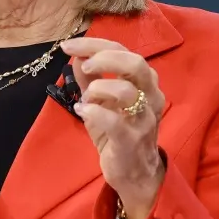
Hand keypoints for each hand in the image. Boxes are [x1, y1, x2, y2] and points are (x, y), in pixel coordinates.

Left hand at [60, 36, 165, 218]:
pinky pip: (115, 122)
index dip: (94, 44)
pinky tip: (82, 112)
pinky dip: (94, 112)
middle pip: (135, 63)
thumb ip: (90, 79)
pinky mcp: (132, 141)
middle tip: (84, 66)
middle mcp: (151, 97)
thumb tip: (77, 56)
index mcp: (144, 82)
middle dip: (104, 58)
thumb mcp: (101, 103)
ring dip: (98, 89)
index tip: (68, 45)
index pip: (124, 51)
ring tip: (85, 98)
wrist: (134, 174)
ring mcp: (144, 120)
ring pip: (127, 91)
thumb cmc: (118, 134)